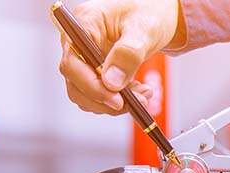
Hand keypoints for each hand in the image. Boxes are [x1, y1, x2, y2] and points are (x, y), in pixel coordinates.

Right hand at [57, 0, 179, 114]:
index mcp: (83, 24)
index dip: (92, 87)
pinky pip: (100, 93)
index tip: (117, 100)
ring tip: (144, 95)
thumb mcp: (144, 29)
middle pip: (76, 84)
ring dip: (115, 103)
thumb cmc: (148, 12)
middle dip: (107, 99)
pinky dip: (120, 99)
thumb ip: (128, 53)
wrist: (156, 14)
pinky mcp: (96, 70)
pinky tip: (140, 92)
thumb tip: (112, 83)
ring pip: (87, 94)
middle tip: (139, 102)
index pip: (73, 63)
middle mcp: (77, 43)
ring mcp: (85, 58)